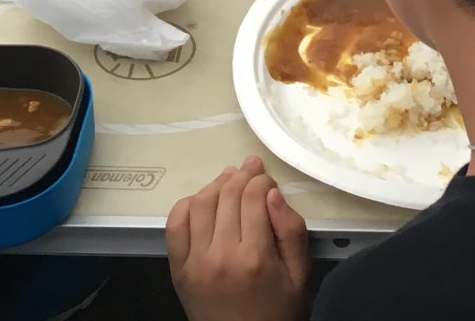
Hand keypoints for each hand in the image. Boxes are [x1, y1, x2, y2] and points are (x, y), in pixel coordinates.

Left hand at [166, 157, 309, 320]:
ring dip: (216, 184)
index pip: (253, 197)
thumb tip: (274, 194)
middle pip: (227, 195)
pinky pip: (175, 224)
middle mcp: (220, 255)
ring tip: (230, 179)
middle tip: (252, 167)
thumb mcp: (299, 276)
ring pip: (200, 203)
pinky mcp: (177, 268)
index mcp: (254, 257)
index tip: (268, 180)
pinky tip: (201, 200)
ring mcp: (194, 261)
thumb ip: (292, 232)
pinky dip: (186, 205)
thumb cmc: (276, 312)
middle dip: (242, 175)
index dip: (262, 180)